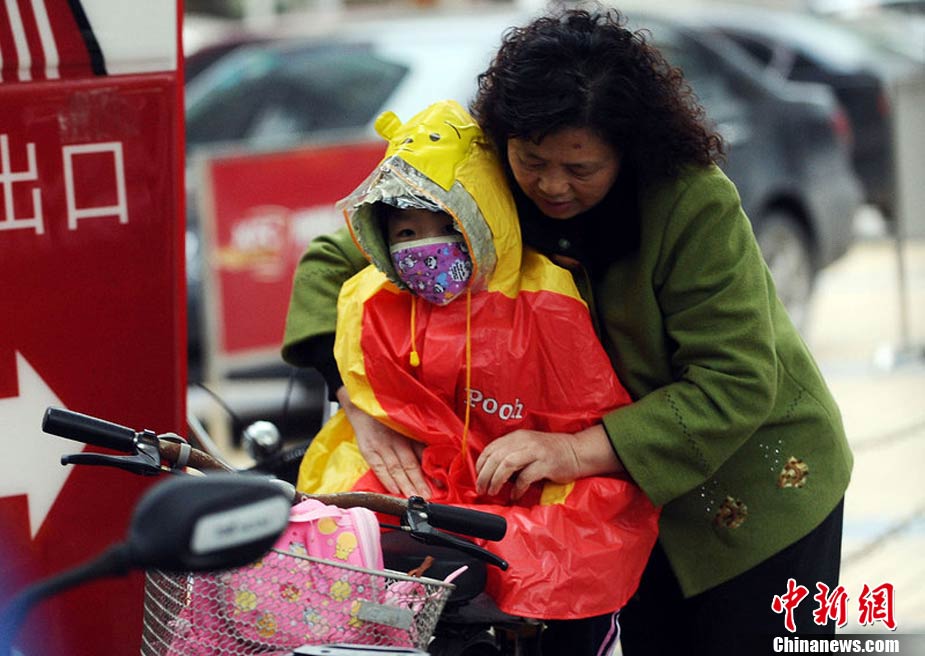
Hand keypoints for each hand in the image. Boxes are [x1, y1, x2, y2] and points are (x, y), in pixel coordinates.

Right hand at [336, 386, 431, 497]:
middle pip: (411, 464)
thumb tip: (435, 453)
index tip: (441, 484)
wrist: (361, 396)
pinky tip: (394, 490)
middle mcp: (397, 438)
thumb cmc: (386, 408)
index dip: (432, 470)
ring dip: (406, 485)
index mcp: (409, 431)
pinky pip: (378, 466)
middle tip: (429, 497)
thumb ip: (418, 434)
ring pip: (397, 468)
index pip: (423, 454)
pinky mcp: (368, 447)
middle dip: (420, 483)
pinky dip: (386, 478)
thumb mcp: (406, 417)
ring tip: (415, 497)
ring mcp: (382, 444)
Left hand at [475, 424, 623, 499]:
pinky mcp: (546, 464)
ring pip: (507, 464)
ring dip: (496, 480)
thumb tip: (492, 472)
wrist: (578, 452)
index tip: (478, 477)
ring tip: (493, 492)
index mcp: (517, 436)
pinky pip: (526, 477)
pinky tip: (515, 496)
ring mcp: (535, 452)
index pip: (491, 448)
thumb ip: (512, 454)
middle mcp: (524, 441)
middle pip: (496, 457)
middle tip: (482, 489)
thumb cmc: (551, 453)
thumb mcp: (528, 448)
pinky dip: (517, 488)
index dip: (481, 464)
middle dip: (485, 475)